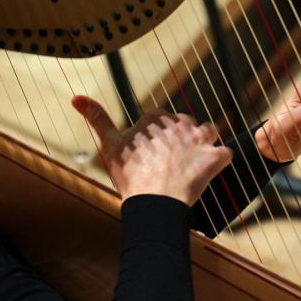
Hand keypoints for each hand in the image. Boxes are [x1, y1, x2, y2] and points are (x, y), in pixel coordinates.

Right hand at [72, 96, 232, 204]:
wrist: (153, 204)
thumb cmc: (130, 176)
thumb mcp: (110, 145)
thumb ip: (97, 118)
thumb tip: (75, 97)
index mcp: (156, 117)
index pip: (161, 118)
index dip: (157, 136)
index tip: (150, 153)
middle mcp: (180, 123)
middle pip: (185, 125)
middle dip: (180, 139)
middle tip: (169, 163)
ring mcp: (200, 139)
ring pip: (208, 132)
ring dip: (203, 144)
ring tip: (190, 165)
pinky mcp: (216, 156)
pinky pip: (225, 152)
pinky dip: (219, 160)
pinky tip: (207, 171)